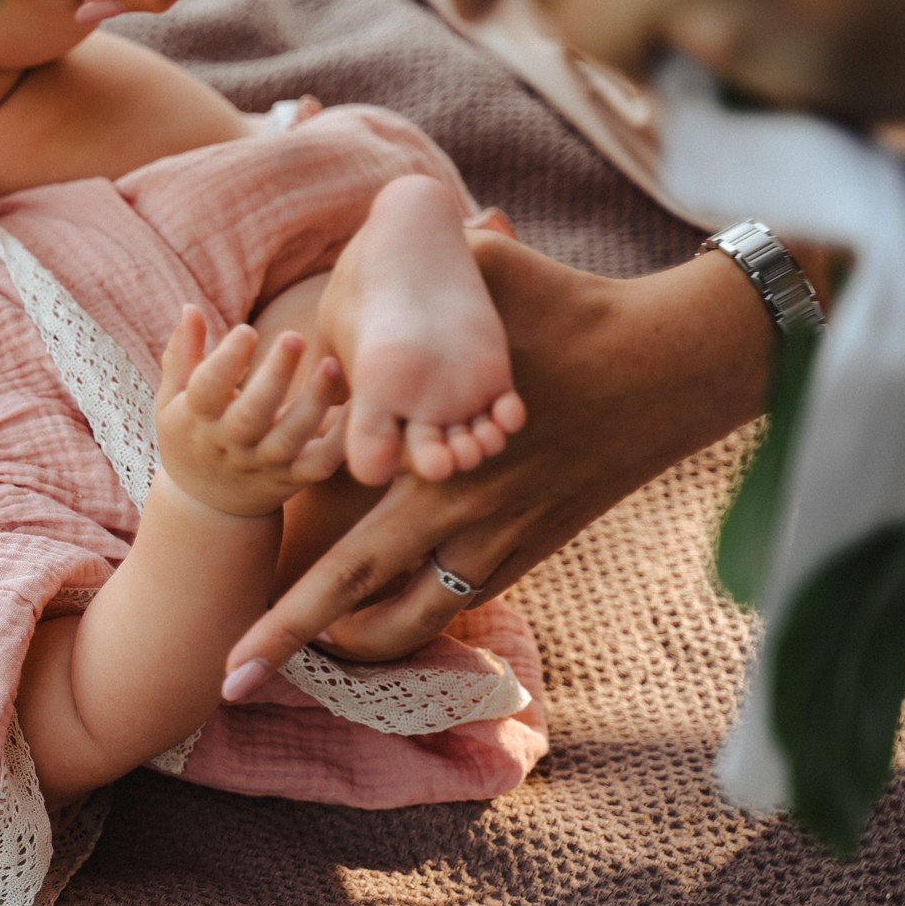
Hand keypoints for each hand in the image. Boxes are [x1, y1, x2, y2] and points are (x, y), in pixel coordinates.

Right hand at [155, 307, 347, 518]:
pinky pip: (320, 464)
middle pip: (251, 415)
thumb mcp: (174, 399)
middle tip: (295, 337)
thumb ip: (184, 354)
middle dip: (273, 377)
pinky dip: (341, 442)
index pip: (206, 390)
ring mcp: (263, 464)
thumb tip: (190, 307)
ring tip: (332, 366)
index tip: (247, 330)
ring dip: (312, 404)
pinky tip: (357, 407)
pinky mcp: (293, 479)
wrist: (208, 506)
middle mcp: (229, 445)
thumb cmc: (192, 436)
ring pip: (289, 439)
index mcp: (196, 420)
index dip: (225, 361)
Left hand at [228, 232, 773, 670]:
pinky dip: (408, 621)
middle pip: (354, 595)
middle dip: (287, 639)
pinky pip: (454, 601)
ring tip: (305, 652)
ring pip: (408, 620)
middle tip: (231, 684)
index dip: (282, 596)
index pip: (337, 537)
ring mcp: (496, 539)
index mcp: (432, 460)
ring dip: (353, 643)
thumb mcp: (492, 274)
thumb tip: (410, 221)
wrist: (673, 365)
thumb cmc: (574, 311)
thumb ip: (430, 261)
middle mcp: (456, 512)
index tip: (233, 640)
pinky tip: (372, 624)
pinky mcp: (527, 548)